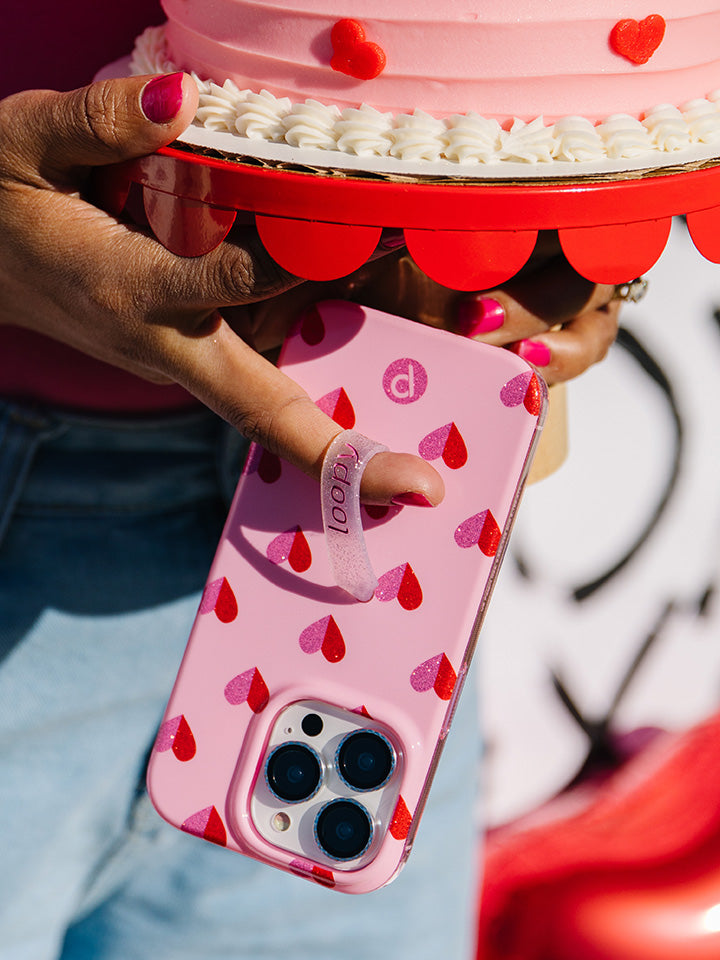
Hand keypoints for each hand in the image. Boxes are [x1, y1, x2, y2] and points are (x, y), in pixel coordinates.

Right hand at [0, 72, 617, 508]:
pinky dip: (312, 382)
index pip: (229, 284)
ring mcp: (175, 358)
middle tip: (419, 487)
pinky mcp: (183, 352)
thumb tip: (182, 100)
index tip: (375, 235)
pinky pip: (256, 375)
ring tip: (418, 436)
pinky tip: (371, 359)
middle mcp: (162, 342)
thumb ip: (97, 120)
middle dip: (338, 455)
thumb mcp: (21, 142)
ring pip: (267, 398)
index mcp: (128, 290)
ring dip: (341, 426)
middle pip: (261, 409)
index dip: (298, 265)